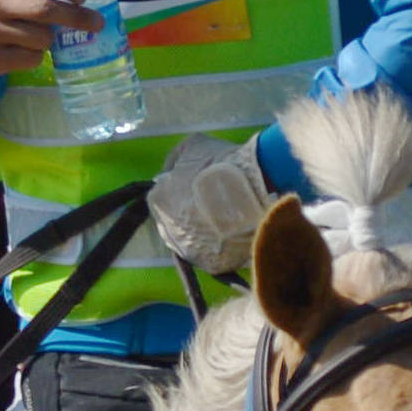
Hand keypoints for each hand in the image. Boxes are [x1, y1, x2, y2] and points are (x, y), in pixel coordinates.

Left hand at [147, 135, 272, 273]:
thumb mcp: (192, 145)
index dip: (177, 190)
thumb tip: (171, 170)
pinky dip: (219, 246)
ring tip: (224, 219)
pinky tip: (233, 233)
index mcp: (158, 201)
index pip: (160, 198)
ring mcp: (190, 251)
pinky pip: (212, 255)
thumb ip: (176, 159)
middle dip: (186, 214)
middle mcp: (168, 231)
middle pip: (173, 224)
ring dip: (202, 234)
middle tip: (210, 203)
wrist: (253, 188)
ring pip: (191, 244)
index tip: (195, 185)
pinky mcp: (211, 265)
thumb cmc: (221, 163)